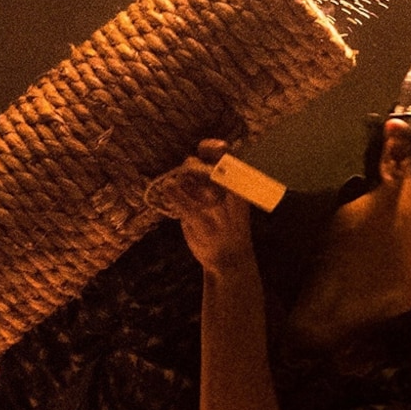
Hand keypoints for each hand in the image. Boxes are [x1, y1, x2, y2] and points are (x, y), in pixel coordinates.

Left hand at [148, 138, 257, 280]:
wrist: (231, 261)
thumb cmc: (231, 228)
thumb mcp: (235, 203)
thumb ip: (220, 182)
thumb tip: (190, 160)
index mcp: (240, 187)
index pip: (226, 157)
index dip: (212, 147)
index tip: (205, 148)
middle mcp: (227, 192)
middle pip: (198, 165)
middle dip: (189, 168)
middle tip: (189, 179)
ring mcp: (212, 204)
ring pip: (185, 175)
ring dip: (180, 179)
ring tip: (183, 190)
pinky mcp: (196, 217)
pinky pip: (175, 192)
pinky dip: (170, 189)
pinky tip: (170, 191)